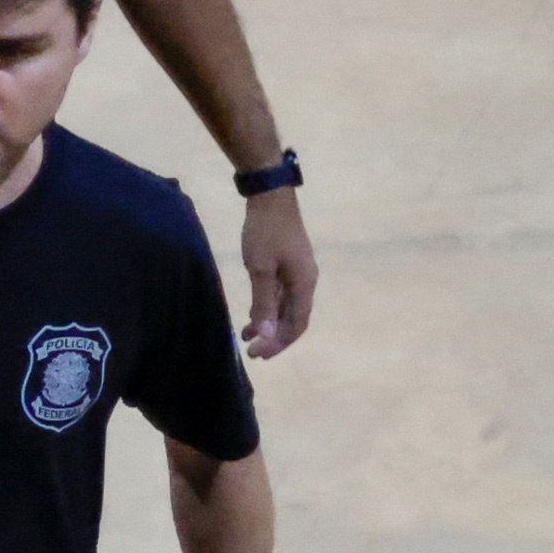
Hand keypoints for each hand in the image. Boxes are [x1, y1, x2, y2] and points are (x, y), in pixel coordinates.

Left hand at [237, 186, 317, 358]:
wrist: (270, 197)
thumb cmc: (265, 232)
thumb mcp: (260, 270)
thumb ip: (264, 304)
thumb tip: (266, 336)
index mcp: (304, 284)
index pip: (297, 325)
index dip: (279, 343)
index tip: (258, 355)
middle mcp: (306, 281)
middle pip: (294, 319)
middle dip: (274, 338)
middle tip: (252, 352)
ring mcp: (298, 273)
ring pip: (286, 308)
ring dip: (268, 324)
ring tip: (247, 337)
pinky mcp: (289, 265)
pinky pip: (281, 295)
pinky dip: (268, 308)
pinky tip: (252, 316)